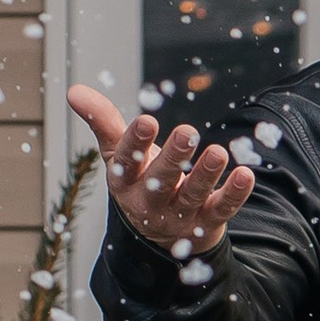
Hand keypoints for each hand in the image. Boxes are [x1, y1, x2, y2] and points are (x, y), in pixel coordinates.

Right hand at [68, 85, 254, 254]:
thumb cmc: (140, 178)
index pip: (127, 162)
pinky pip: (221, 210)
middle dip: (174, 158)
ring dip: (205, 175)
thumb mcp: (118, 152)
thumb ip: (103, 121)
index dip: (136, 143)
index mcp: (125, 182)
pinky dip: (234, 194)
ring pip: (192, 196)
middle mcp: (148, 202)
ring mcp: (178, 215)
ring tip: (219, 153)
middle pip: (159, 181)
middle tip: (189, 131)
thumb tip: (73, 90)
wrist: (163, 231)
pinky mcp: (206, 223)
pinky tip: (246, 174)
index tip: (147, 121)